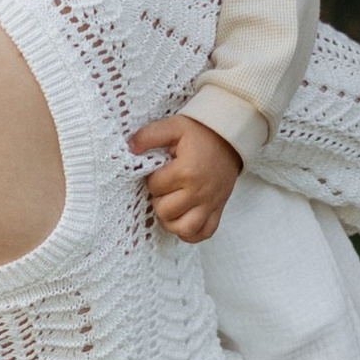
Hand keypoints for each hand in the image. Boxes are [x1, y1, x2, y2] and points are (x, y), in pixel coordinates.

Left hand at [129, 114, 244, 244]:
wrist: (230, 137)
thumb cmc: (200, 133)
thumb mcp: (174, 126)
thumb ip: (149, 135)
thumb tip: (130, 148)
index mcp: (187, 171)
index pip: (155, 187)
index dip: (152, 179)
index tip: (160, 170)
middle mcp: (199, 192)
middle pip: (165, 211)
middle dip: (158, 200)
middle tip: (163, 187)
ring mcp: (210, 203)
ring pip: (184, 228)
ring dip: (171, 220)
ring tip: (169, 206)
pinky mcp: (218, 209)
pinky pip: (204, 233)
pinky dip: (191, 232)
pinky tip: (182, 219)